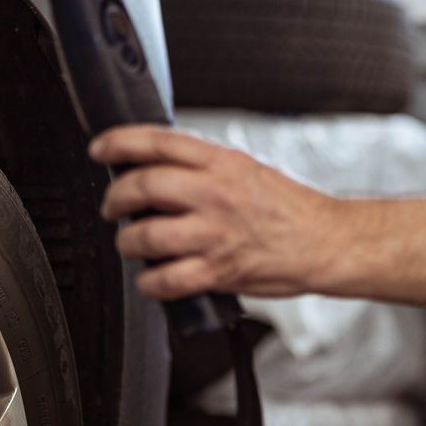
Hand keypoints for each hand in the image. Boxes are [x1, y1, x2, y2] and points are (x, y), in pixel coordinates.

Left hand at [89, 125, 338, 299]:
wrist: (326, 241)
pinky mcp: (219, 270)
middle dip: (115, 198)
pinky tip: (151, 280)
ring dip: (127, 242)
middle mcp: (215, 194)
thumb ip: (205, 166)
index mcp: (222, 163)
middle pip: (144, 185)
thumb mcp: (247, 169)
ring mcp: (215, 233)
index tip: (100, 148)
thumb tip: (160, 166)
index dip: (119, 142)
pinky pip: (167, 279)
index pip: (158, 142)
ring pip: (147, 235)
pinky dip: (149, 283)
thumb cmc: (291, 209)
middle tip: (112, 206)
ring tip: (130, 243)